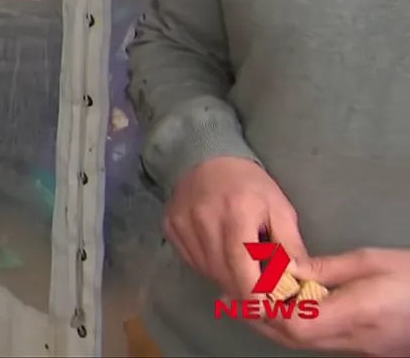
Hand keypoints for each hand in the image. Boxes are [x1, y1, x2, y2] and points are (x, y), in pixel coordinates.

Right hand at [164, 156, 306, 300]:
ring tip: (242, 275)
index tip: (266, 310)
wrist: (207, 158)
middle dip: (243, 292)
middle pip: (222, 272)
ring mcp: (182, 224)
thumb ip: (290, 246)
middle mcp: (204, 219)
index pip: (240, 264)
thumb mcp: (280, 209)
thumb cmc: (250, 185)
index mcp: (237, 213)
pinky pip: (192, 261)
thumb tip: (299, 282)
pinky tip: (221, 258)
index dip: (252, 292)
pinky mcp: (170, 227)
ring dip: (226, 280)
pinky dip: (209, 267)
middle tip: (260, 301)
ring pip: (206, 270)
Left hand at [253, 248, 409, 355]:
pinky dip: (296, 327)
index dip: (267, 309)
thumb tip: (287, 268)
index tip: (248, 288)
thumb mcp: (369, 261)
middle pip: (294, 339)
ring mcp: (359, 350)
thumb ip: (325, 268)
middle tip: (235, 297)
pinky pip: (320, 342)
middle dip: (261, 319)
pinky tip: (289, 308)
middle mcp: (355, 340)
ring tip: (256, 300)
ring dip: (275, 324)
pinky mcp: (364, 351)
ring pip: (304, 343)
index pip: (297, 323)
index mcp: (357, 313)